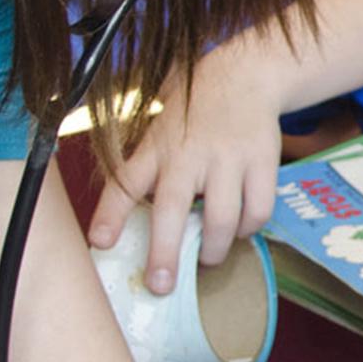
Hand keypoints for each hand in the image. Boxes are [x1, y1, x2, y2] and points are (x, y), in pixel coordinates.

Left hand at [86, 55, 283, 291]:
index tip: (100, 245)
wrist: (243, 77)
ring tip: (207, 259)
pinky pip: (258, 211)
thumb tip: (126, 229)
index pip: (126, 183)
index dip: (110, 216)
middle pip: (173, 209)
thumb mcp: (158, 133)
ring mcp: (228, 158)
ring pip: (222, 219)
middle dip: (166, 253)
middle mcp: (189, 154)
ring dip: (213, 250)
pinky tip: (240, 229)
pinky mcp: (262, 162)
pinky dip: (248, 230)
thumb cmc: (192, 115)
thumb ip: (146, 173)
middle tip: (162, 284)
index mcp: (156, 148)